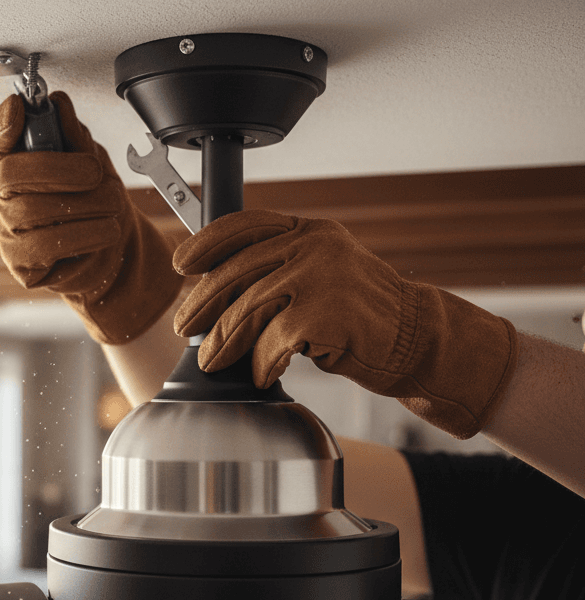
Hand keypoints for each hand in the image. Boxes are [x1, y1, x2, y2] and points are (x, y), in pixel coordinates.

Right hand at [0, 91, 182, 344]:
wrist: (115, 254)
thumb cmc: (97, 206)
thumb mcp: (93, 164)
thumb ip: (75, 137)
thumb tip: (58, 103)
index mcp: (18, 166)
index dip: (3, 124)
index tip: (19, 109)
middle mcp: (5, 197)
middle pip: (11, 174)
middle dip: (59, 168)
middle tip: (93, 173)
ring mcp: (9, 232)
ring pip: (32, 210)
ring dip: (83, 204)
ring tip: (111, 203)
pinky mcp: (22, 264)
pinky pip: (46, 246)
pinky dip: (85, 234)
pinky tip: (104, 230)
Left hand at [173, 209, 518, 438]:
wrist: (417, 340)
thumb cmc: (362, 315)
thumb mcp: (322, 274)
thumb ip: (279, 270)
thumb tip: (214, 292)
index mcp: (308, 231)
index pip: (244, 224)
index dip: (205, 244)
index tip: (182, 265)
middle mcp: (312, 245)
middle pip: (235, 272)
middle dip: (203, 304)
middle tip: (185, 328)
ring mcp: (318, 276)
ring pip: (247, 310)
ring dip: (224, 342)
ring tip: (212, 361)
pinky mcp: (323, 313)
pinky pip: (272, 343)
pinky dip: (262, 365)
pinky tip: (264, 375)